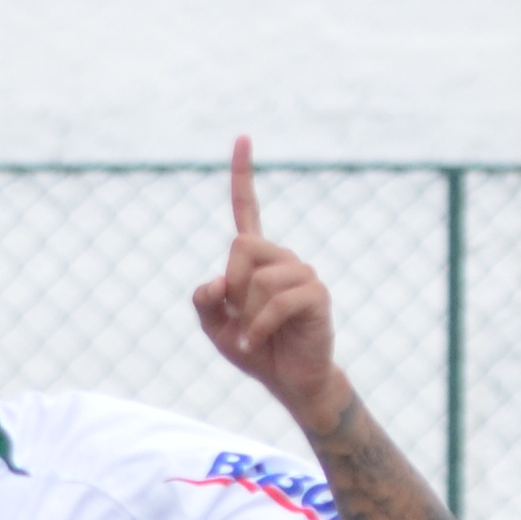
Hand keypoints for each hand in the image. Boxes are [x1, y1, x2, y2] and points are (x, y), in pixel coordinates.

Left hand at [191, 138, 339, 423]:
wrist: (290, 382)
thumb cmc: (255, 350)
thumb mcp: (215, 328)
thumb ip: (204, 302)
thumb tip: (216, 283)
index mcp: (256, 258)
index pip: (247, 208)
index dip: (242, 175)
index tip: (242, 137)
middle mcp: (281, 257)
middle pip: (241, 247)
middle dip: (232, 288)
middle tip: (241, 318)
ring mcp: (302, 273)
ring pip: (257, 280)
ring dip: (247, 316)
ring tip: (255, 335)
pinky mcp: (315, 295)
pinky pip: (276, 302)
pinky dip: (258, 328)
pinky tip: (257, 343)